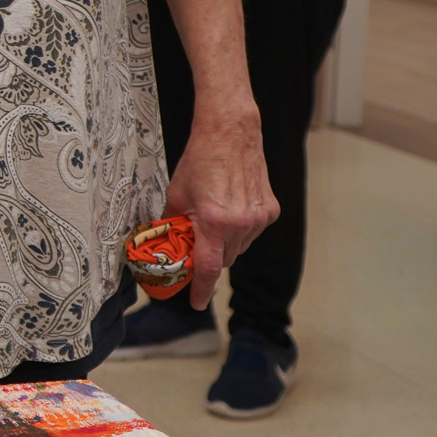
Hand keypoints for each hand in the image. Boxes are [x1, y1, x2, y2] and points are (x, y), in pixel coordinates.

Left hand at [164, 103, 277, 308]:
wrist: (230, 133)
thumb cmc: (200, 161)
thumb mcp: (176, 194)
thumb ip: (173, 225)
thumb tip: (165, 246)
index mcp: (214, 221)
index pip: (208, 268)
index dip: (200, 289)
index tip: (195, 303)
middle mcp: (240, 223)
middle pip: (223, 260)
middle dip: (208, 255)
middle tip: (196, 240)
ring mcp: (258, 218)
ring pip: (239, 248)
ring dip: (225, 242)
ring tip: (215, 214)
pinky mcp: (270, 210)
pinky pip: (252, 233)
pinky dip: (240, 229)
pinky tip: (232, 207)